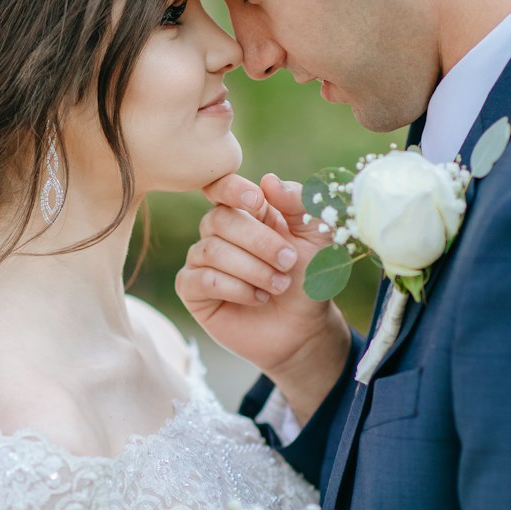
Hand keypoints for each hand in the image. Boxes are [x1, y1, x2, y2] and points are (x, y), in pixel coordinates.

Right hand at [177, 172, 351, 422]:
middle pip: (220, 219)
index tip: (257, 202)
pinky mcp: (193, 291)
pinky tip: (257, 298)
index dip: (233, 189)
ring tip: (279, 286)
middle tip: (289, 262)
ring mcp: (202, 261)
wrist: (305, 328)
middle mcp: (218, 232)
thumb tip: (269, 180)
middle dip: (259, 242)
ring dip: (252, 269)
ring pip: (211, 250)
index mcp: (245, 212)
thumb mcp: (317, 236)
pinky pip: (201, 279)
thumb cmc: (309, 278)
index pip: (222, 187)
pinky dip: (234, 288)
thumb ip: (300, 202)